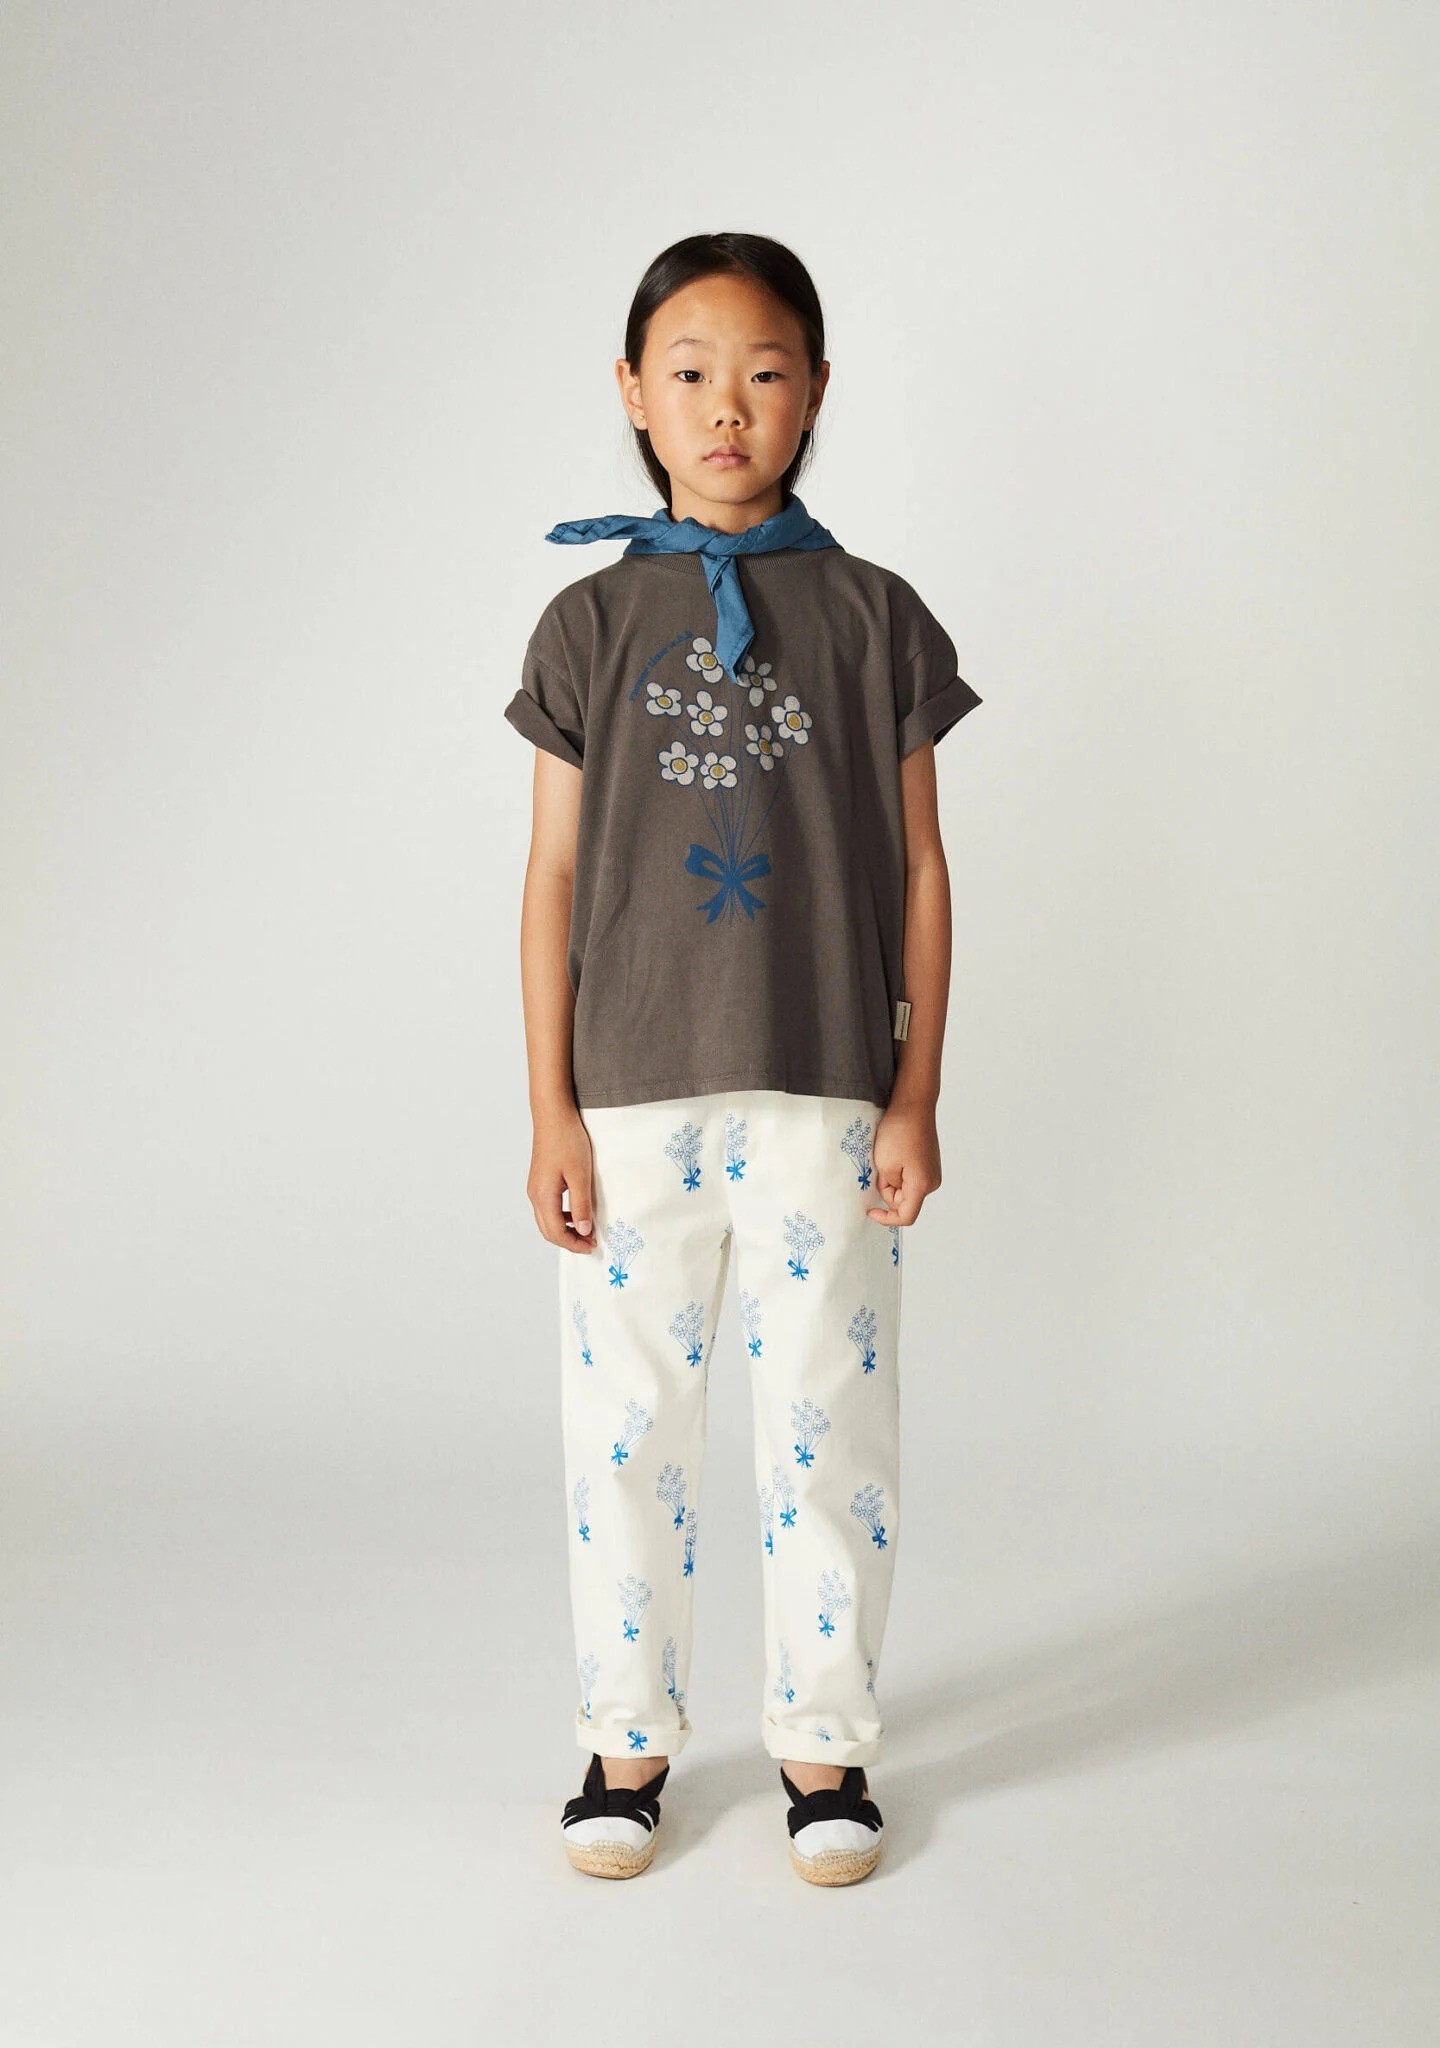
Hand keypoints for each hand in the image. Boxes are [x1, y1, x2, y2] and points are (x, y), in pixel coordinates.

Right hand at [528, 1102, 597, 1251]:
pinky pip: (548, 1208)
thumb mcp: (580, 1175)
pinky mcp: (540, 1181)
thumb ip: (582, 1205)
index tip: (592, 1246)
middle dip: (569, 1241)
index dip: (574, 1244)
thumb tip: (584, 1231)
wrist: (553, 1115)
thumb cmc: (567, 1141)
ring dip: (565, 1229)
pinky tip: (577, 1212)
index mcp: (543, 1196)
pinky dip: (562, 1216)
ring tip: (586, 1230)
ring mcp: (535, 1188)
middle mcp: (535, 1195)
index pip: (556, 1232)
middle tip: (590, 1243)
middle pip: (548, 1230)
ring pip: (547, 1220)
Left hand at [865, 1101, 939, 1225]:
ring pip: (906, 1189)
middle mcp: (932, 1181)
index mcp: (923, 1185)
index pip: (906, 1216)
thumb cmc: (899, 1132)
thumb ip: (889, 1188)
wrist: (913, 1105)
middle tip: (878, 1169)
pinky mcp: (928, 1162)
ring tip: (886, 1157)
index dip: (887, 1218)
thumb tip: (893, 1191)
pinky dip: (898, 1172)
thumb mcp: (885, 1165)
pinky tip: (894, 1154)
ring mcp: (932, 1171)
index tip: (870, 1211)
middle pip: (905, 1202)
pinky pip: (910, 1177)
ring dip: (892, 1180)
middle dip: (887, 1191)